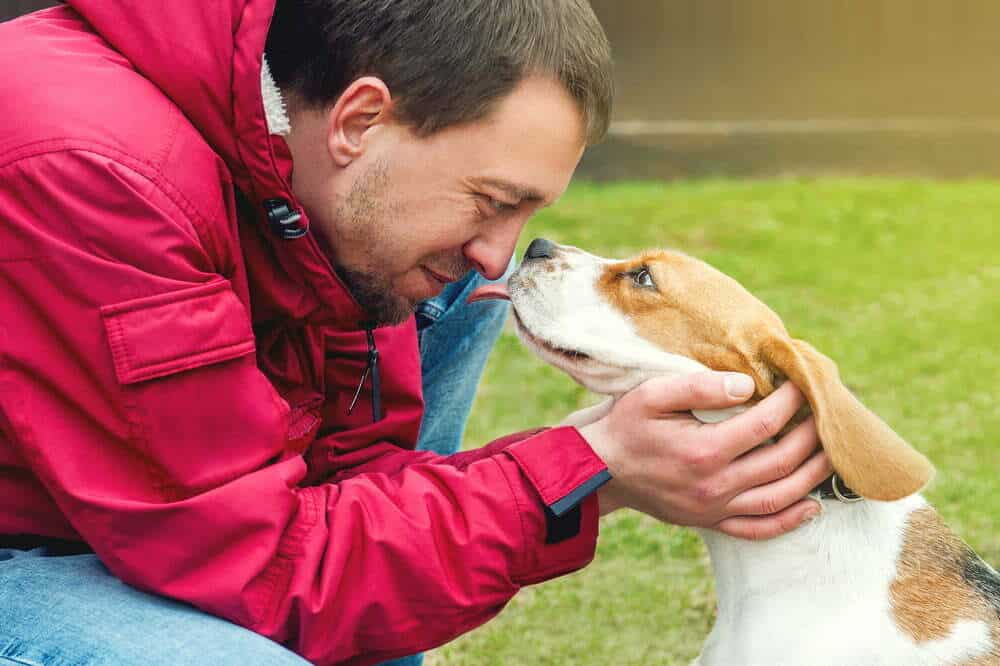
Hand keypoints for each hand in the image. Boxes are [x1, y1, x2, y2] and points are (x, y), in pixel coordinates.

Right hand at [580, 372, 832, 540]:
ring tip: (830, 452)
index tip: (801, 383)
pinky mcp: (711, 522)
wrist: (599, 469)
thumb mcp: (653, 394)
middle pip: (783, 461)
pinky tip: (812, 505)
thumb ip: (700, 387)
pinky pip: (759, 529)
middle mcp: (715, 484)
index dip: (791, 401)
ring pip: (780, 497)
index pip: (766, 423)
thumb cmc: (626, 425)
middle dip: (811, 434)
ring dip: (813, 475)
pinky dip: (790, 520)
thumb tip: (747, 385)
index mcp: (704, 449)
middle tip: (825, 413)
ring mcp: (715, 508)